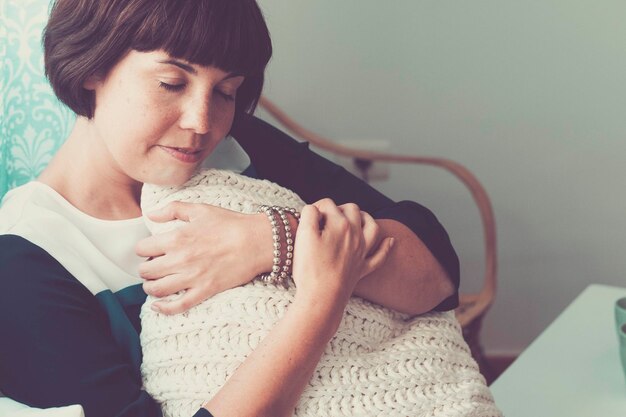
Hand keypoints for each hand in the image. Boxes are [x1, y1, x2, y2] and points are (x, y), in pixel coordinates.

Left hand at [135, 201, 271, 314]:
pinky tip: (157, 306)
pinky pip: (177, 306)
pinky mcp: (204, 291)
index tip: (150, 249)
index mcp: (176, 238)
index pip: (143, 249)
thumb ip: (173, 209)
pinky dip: (163, 308)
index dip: (143, 249)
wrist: (257, 241)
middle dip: (145, 269)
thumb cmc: (230, 223)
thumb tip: (150, 214)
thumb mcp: (200, 209)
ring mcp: (192, 278)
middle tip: (151, 266)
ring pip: (156, 289)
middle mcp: (180, 260)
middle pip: (146, 271)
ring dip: (150, 287)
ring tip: (153, 283)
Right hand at [291, 199, 393, 305]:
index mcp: (340, 224)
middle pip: (351, 209)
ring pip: (371, 226)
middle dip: (339, 208)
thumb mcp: (303, 235)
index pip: (327, 204)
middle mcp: (355, 234)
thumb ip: (309, 215)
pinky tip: (390, 241)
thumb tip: (314, 209)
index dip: (315, 208)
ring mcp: (361, 251)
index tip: (307, 218)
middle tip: (325, 218)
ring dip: (364, 218)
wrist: (322, 298)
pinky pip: (380, 255)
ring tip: (355, 218)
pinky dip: (386, 247)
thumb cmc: (310, 268)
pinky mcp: (363, 268)